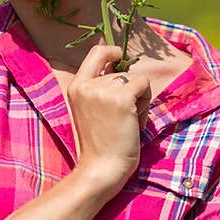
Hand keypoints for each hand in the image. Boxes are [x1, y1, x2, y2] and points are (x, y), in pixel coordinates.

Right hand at [67, 42, 152, 193]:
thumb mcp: (91, 109)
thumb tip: (120, 63)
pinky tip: (133, 122)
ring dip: (138, 99)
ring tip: (126, 121)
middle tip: (121, 115)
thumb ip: (101, 87)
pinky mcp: (121, 98)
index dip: (112, 51)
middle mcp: (86, 84)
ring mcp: (102, 90)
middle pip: (122, 68)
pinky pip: (144, 86)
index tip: (120, 57)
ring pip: (136, 78)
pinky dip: (144, 104)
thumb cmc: (100, 145)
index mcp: (75, 87)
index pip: (96, 52)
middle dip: (129, 88)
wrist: (101, 168)